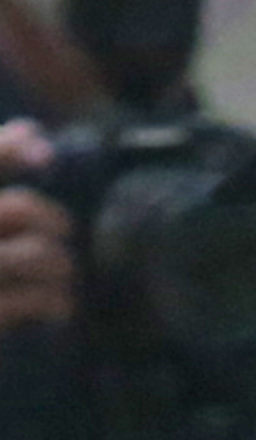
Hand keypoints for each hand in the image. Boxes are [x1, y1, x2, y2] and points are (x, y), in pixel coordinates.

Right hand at [0, 124, 77, 338]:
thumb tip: (35, 133)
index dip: (9, 148)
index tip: (45, 152)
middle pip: (25, 209)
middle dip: (55, 223)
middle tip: (58, 237)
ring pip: (45, 254)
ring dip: (62, 266)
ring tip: (57, 277)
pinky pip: (43, 297)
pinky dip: (58, 301)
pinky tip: (54, 306)